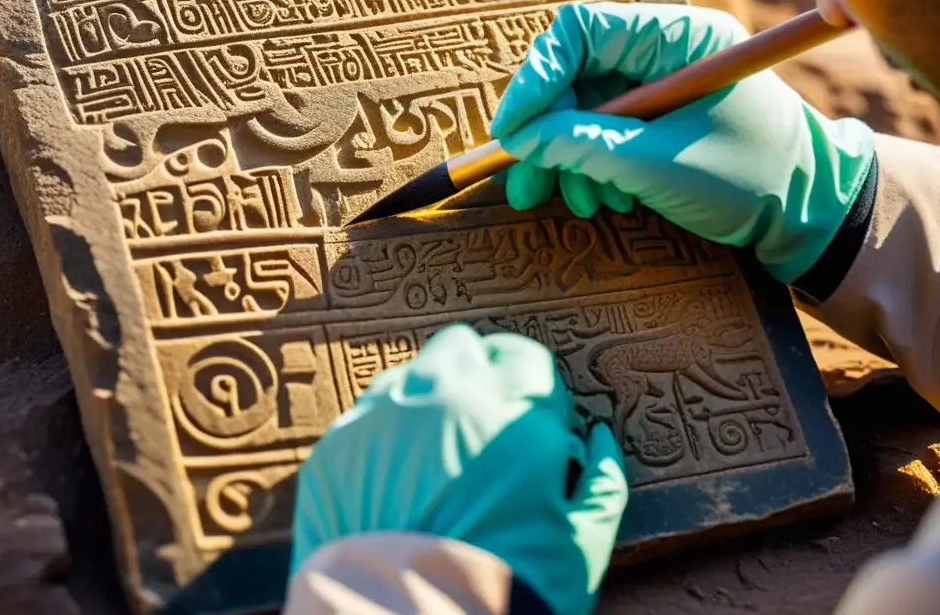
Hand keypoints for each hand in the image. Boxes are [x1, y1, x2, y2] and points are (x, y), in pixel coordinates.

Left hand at [289, 324, 627, 614]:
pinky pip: (367, 415)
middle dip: (477, 377)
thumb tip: (601, 441)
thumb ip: (601, 480)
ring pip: (411, 374)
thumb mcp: (583, 546)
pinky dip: (386, 435)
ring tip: (437, 457)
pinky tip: (396, 481)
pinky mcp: (337, 446)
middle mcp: (445, 398)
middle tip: (483, 428)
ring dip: (429, 399)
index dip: (529, 386)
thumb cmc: (507, 596)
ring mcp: (384, 416)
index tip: (527, 413)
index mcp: (513, 414)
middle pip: (462, 349)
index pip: (523, 357)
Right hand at [490, 2, 875, 283]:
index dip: (535, 79)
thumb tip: (518, 139)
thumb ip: (582, 147)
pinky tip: (602, 200)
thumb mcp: (655, 165)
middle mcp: (664, 51)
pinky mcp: (661, 119)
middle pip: (575, 76)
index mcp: (676, 37)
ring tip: (577, 203)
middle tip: (521, 183)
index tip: (510, 132)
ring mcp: (662, 86)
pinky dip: (593, 167)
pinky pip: (606, 132)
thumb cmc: (750, 180)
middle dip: (546, 133)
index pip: (579, 33)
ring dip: (569, 159)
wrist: (810, 216)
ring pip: (585, 109)